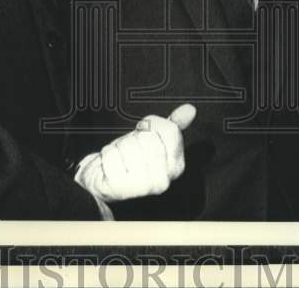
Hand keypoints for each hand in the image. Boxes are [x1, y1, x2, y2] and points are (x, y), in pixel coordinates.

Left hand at [75, 103, 195, 205]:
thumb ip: (174, 123)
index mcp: (176, 166)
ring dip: (120, 146)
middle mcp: (164, 180)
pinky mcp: (124, 188)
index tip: (145, 133)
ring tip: (122, 157)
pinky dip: (109, 155)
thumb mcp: (154, 136)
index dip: (153, 126)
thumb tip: (190, 109)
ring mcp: (145, 186)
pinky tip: (112, 165)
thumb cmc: (131, 156)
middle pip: (150, 138)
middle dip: (136, 137)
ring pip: (131, 146)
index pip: (170, 131)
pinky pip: (114, 157)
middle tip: (131, 148)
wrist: (107, 177)